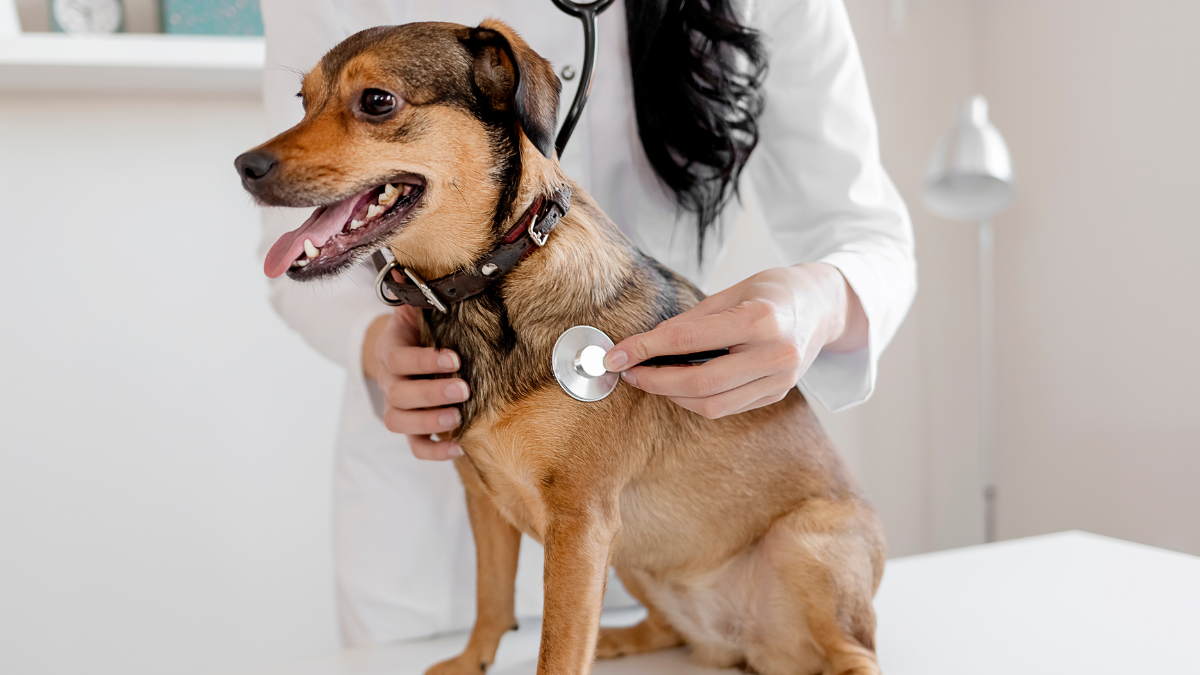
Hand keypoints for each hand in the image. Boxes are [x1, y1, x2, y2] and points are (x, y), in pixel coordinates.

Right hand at [367, 306, 468, 459]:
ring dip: (428, 422)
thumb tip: (409, 269)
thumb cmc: (420, 330)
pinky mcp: (411, 428)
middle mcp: (390, 382)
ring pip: (399, 422)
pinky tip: (458, 447)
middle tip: (463, 387)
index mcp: (391, 351)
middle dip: (431, 393)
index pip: (398, 359)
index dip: (423, 361)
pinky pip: (415, 447)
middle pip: (398, 395)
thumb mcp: (418, 311)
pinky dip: (434, 452)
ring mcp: (398, 407)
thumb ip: (419, 297)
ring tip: (457, 417)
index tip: (453, 358)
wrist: (404, 350)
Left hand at [602, 263, 865, 418]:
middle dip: (655, 381)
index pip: (688, 341)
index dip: (645, 349)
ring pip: (711, 405)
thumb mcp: (732, 291)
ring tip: (650, 378)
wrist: (823, 306)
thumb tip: (648, 344)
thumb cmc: (774, 291)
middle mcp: (774, 355)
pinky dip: (696, 399)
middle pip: (699, 383)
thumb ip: (692, 320)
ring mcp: (779, 380)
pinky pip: (726, 407)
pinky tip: (679, 384)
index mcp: (761, 320)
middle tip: (628, 372)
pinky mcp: (777, 394)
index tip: (616, 354)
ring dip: (672, 395)